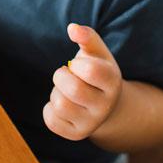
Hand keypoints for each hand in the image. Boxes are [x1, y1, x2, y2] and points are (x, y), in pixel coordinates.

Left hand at [43, 23, 122, 141]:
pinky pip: (51, 120)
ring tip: (65, 90)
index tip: (76, 64)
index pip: (93, 71)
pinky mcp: (76, 134)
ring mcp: (91, 123)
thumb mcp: (97, 53)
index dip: (77, 64)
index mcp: (113, 82)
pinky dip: (49, 108)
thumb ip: (87, 37)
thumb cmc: (97, 72)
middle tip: (65, 74)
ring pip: (60, 105)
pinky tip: (62, 103)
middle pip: (74, 90)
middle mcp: (105, 106)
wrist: (106, 105)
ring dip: (55, 92)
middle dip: (61, 76)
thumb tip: (73, 28)